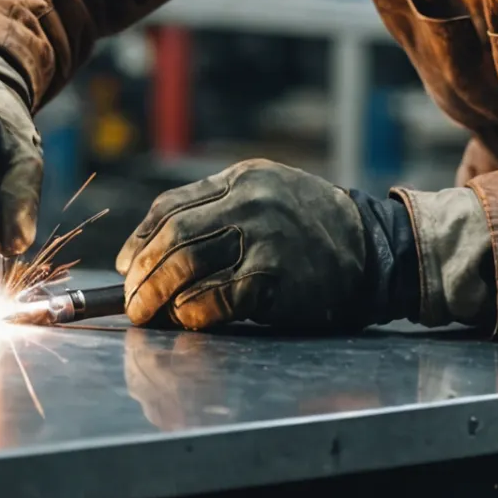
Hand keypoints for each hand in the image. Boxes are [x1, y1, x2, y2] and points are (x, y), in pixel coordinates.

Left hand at [113, 159, 369, 330]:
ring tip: (146, 313)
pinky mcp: (275, 277)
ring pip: (187, 265)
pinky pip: (216, 298)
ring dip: (157, 294)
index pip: (171, 206)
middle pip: (173, 236)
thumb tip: (151, 252)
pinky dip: (192, 311)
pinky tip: (187, 318)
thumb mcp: (267, 197)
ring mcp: (263, 238)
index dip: (140, 238)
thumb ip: (217, 210)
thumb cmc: (310, 230)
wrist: (372, 250)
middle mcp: (250, 202)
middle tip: (131, 299)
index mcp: (242, 179)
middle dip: (142, 272)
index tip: (125, 264)